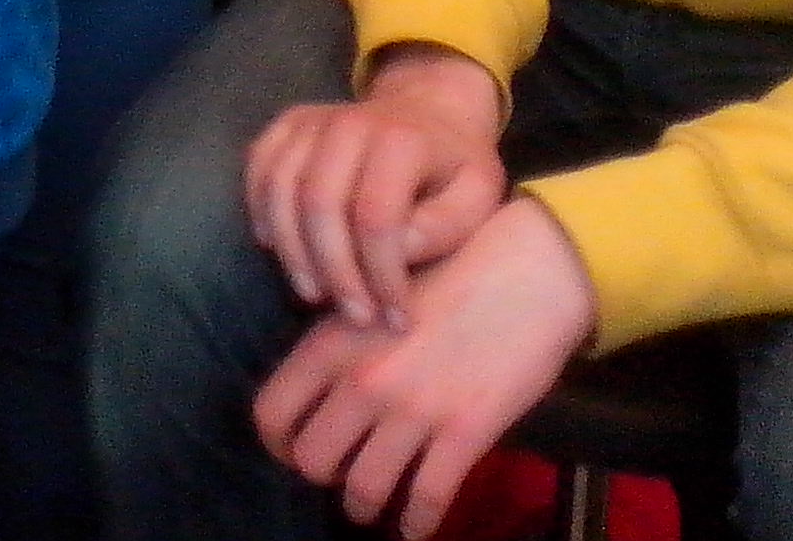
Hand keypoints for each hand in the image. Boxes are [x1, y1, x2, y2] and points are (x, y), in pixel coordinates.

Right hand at [245, 45, 506, 327]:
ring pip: (281, 189)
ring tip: (316, 294)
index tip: (397, 317)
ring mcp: (312, 121)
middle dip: (335, 271)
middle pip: (320, 204)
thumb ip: (443, 228)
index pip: (376, 216)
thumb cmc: (456, 166)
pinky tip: (276, 248)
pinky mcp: (288, 125)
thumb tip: (396, 252)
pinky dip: (261, 211)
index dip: (381, 274)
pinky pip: (259, 169)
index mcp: (402, 141)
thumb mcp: (477, 197)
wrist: (430, 108)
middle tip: (356, 316)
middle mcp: (349, 122)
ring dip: (293, 251)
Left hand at [255, 197, 597, 538]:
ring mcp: (412, 409)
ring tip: (371, 506)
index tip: (292, 452)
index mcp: (329, 344)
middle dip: (323, 475)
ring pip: (362, 489)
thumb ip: (337, 351)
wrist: (522, 276)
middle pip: (311, 460)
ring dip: (364, 505)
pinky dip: (416, 523)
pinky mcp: (464, 433)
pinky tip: (415, 527)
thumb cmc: (445, 282)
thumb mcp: (369, 303)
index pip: (270, 412)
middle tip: (341, 474)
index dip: (276, 443)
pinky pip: (426, 499)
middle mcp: (361, 380)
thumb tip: (315, 400)